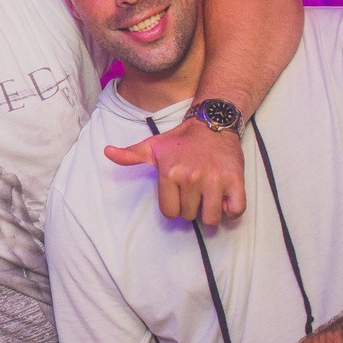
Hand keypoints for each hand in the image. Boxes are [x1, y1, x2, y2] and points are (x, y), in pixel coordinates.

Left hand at [104, 119, 245, 225]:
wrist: (212, 123)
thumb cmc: (181, 139)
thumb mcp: (153, 146)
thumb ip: (130, 155)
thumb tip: (107, 152)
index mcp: (169, 173)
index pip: (169, 212)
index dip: (174, 207)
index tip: (178, 195)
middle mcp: (191, 178)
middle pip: (189, 216)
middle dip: (191, 208)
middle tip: (194, 192)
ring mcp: (214, 180)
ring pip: (211, 219)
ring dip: (210, 213)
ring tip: (208, 198)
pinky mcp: (235, 181)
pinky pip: (235, 211)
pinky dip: (231, 209)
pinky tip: (224, 197)